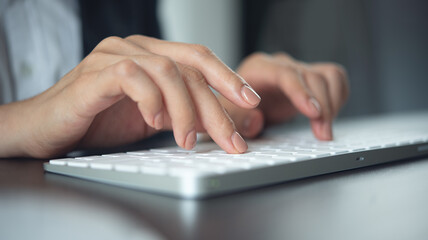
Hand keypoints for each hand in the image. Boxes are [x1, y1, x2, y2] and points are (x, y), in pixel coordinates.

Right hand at [0, 35, 260, 157]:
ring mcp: (116, 55)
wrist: (49, 127)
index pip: (199, 59)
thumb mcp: (154, 118)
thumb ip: (185, 114)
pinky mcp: (96, 72)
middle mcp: (138, 48)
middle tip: (231, 139)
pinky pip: (133, 76)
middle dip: (216, 105)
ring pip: (167, 71)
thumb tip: (226, 124)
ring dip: (184, 110)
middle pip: (190, 67)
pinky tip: (153, 122)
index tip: (251, 101)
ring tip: (186, 140)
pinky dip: (150, 101)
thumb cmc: (100, 121)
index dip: (228, 77)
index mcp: (154, 55)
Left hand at [219, 52, 348, 139]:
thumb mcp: (228, 115)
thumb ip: (237, 118)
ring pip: (327, 77)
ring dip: (332, 104)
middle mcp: (280, 65)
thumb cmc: (235, 107)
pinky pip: (335, 79)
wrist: (243, 105)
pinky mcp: (311, 78)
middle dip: (321, 106)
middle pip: (311, 76)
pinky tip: (329, 116)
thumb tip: (254, 121)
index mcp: (259, 68)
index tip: (313, 112)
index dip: (301, 92)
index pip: (285, 73)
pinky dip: (338, 97)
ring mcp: (298, 70)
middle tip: (323, 134)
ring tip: (325, 130)